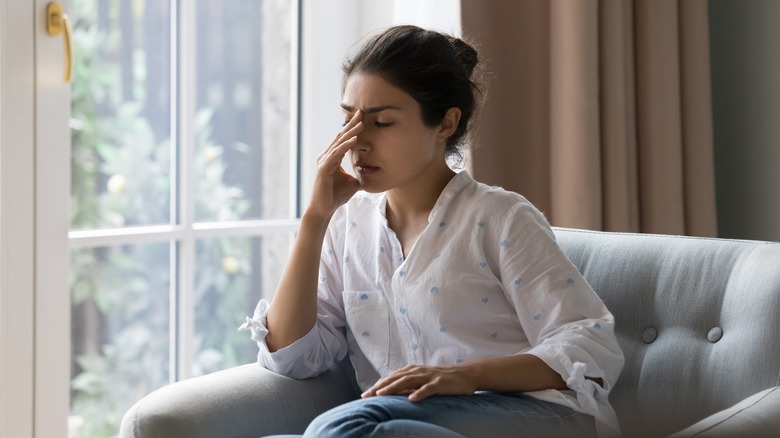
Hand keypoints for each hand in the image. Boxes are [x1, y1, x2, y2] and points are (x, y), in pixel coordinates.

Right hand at [306, 110, 363, 218]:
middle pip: (341, 136)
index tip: (363, 117)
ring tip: (361, 123)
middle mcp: (326, 156)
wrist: (324, 209)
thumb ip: (359, 175)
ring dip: (351, 133)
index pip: (344, 139)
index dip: (353, 128)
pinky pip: (336, 154)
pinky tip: (354, 139)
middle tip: (361, 112)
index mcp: (332, 157)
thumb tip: (372, 174)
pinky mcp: (324, 168)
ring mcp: (324, 161)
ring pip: (339, 143)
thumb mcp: (353, 183)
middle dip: (352, 124)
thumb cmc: (336, 196)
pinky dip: (345, 146)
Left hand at [361, 364, 476, 401]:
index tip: (365, 394)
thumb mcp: (422, 381)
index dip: (378, 385)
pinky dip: (419, 393)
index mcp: (412, 370)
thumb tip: (391, 393)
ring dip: (393, 388)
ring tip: (382, 395)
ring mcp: (428, 377)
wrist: (464, 375)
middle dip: (380, 386)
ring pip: (407, 381)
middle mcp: (417, 371)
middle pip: (395, 378)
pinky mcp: (439, 383)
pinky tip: (412, 399)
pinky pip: (428, 388)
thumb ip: (408, 385)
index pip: (391, 377)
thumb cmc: (441, 380)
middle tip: (367, 395)